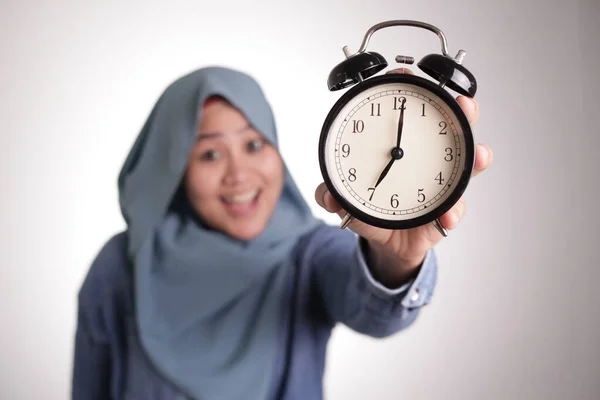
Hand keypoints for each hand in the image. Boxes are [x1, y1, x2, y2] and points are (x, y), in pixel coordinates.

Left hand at [315, 67, 492, 286]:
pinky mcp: (449, 209)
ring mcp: (443, 181)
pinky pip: (456, 207)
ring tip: (479, 155)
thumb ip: (331, 196)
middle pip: (451, 126)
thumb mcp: (344, 200)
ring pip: (466, 161)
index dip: (408, 88)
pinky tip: (448, 216)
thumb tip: (327, 196)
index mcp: (399, 146)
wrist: (387, 243)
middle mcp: (427, 157)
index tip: (405, 72)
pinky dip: (454, 212)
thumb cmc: (370, 211)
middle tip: (464, 105)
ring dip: (476, 155)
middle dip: (462, 111)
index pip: (407, 110)